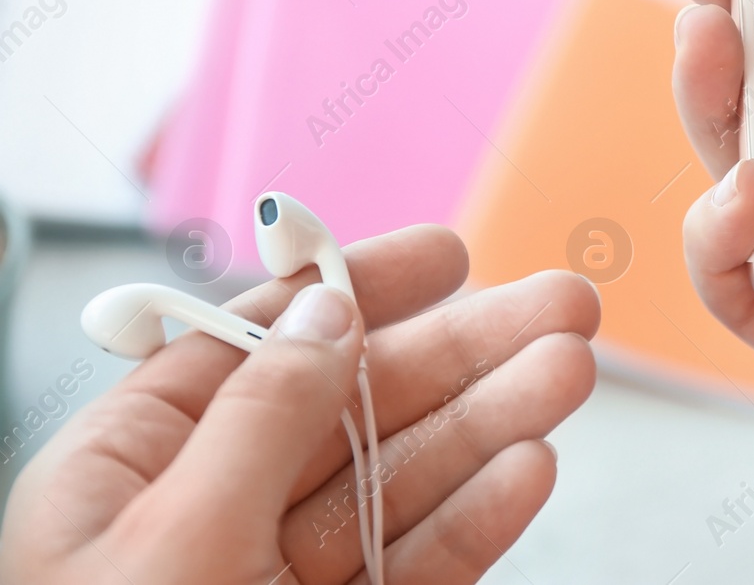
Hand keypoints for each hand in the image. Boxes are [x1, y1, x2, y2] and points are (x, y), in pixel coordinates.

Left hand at [1, 225, 598, 584]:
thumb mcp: (169, 545)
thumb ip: (257, 420)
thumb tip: (326, 310)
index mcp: (130, 473)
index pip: (255, 344)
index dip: (353, 286)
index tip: (448, 253)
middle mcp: (212, 517)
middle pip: (356, 404)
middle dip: (462, 351)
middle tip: (563, 307)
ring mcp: (283, 584)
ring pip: (404, 480)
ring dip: (494, 422)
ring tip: (571, 374)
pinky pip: (420, 565)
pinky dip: (478, 521)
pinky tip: (530, 470)